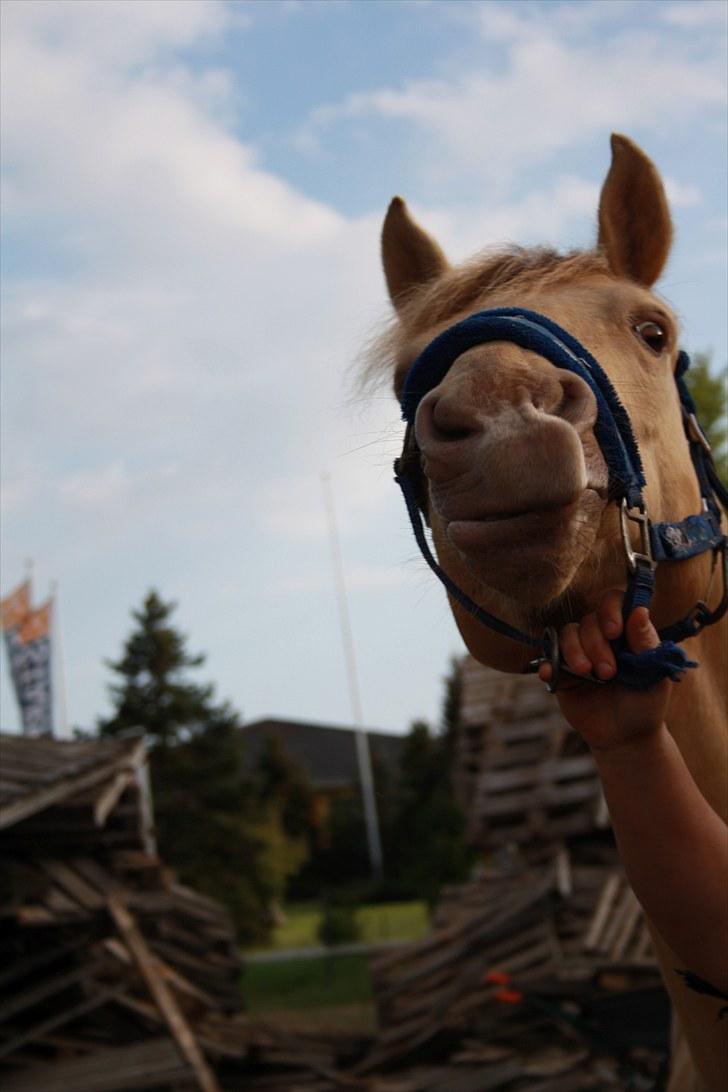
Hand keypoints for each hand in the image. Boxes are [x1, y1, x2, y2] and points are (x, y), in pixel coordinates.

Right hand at [538, 589, 671, 751]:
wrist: (625, 738)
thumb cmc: (646, 703)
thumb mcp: (653, 674)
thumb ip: (645, 643)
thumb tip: (639, 610)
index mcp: (626, 632)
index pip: (613, 602)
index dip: (610, 610)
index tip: (614, 631)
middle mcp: (601, 637)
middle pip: (588, 620)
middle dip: (596, 645)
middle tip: (608, 673)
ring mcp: (580, 653)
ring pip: (567, 634)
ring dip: (575, 651)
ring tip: (587, 674)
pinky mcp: (563, 672)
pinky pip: (549, 658)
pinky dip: (548, 663)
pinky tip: (550, 673)